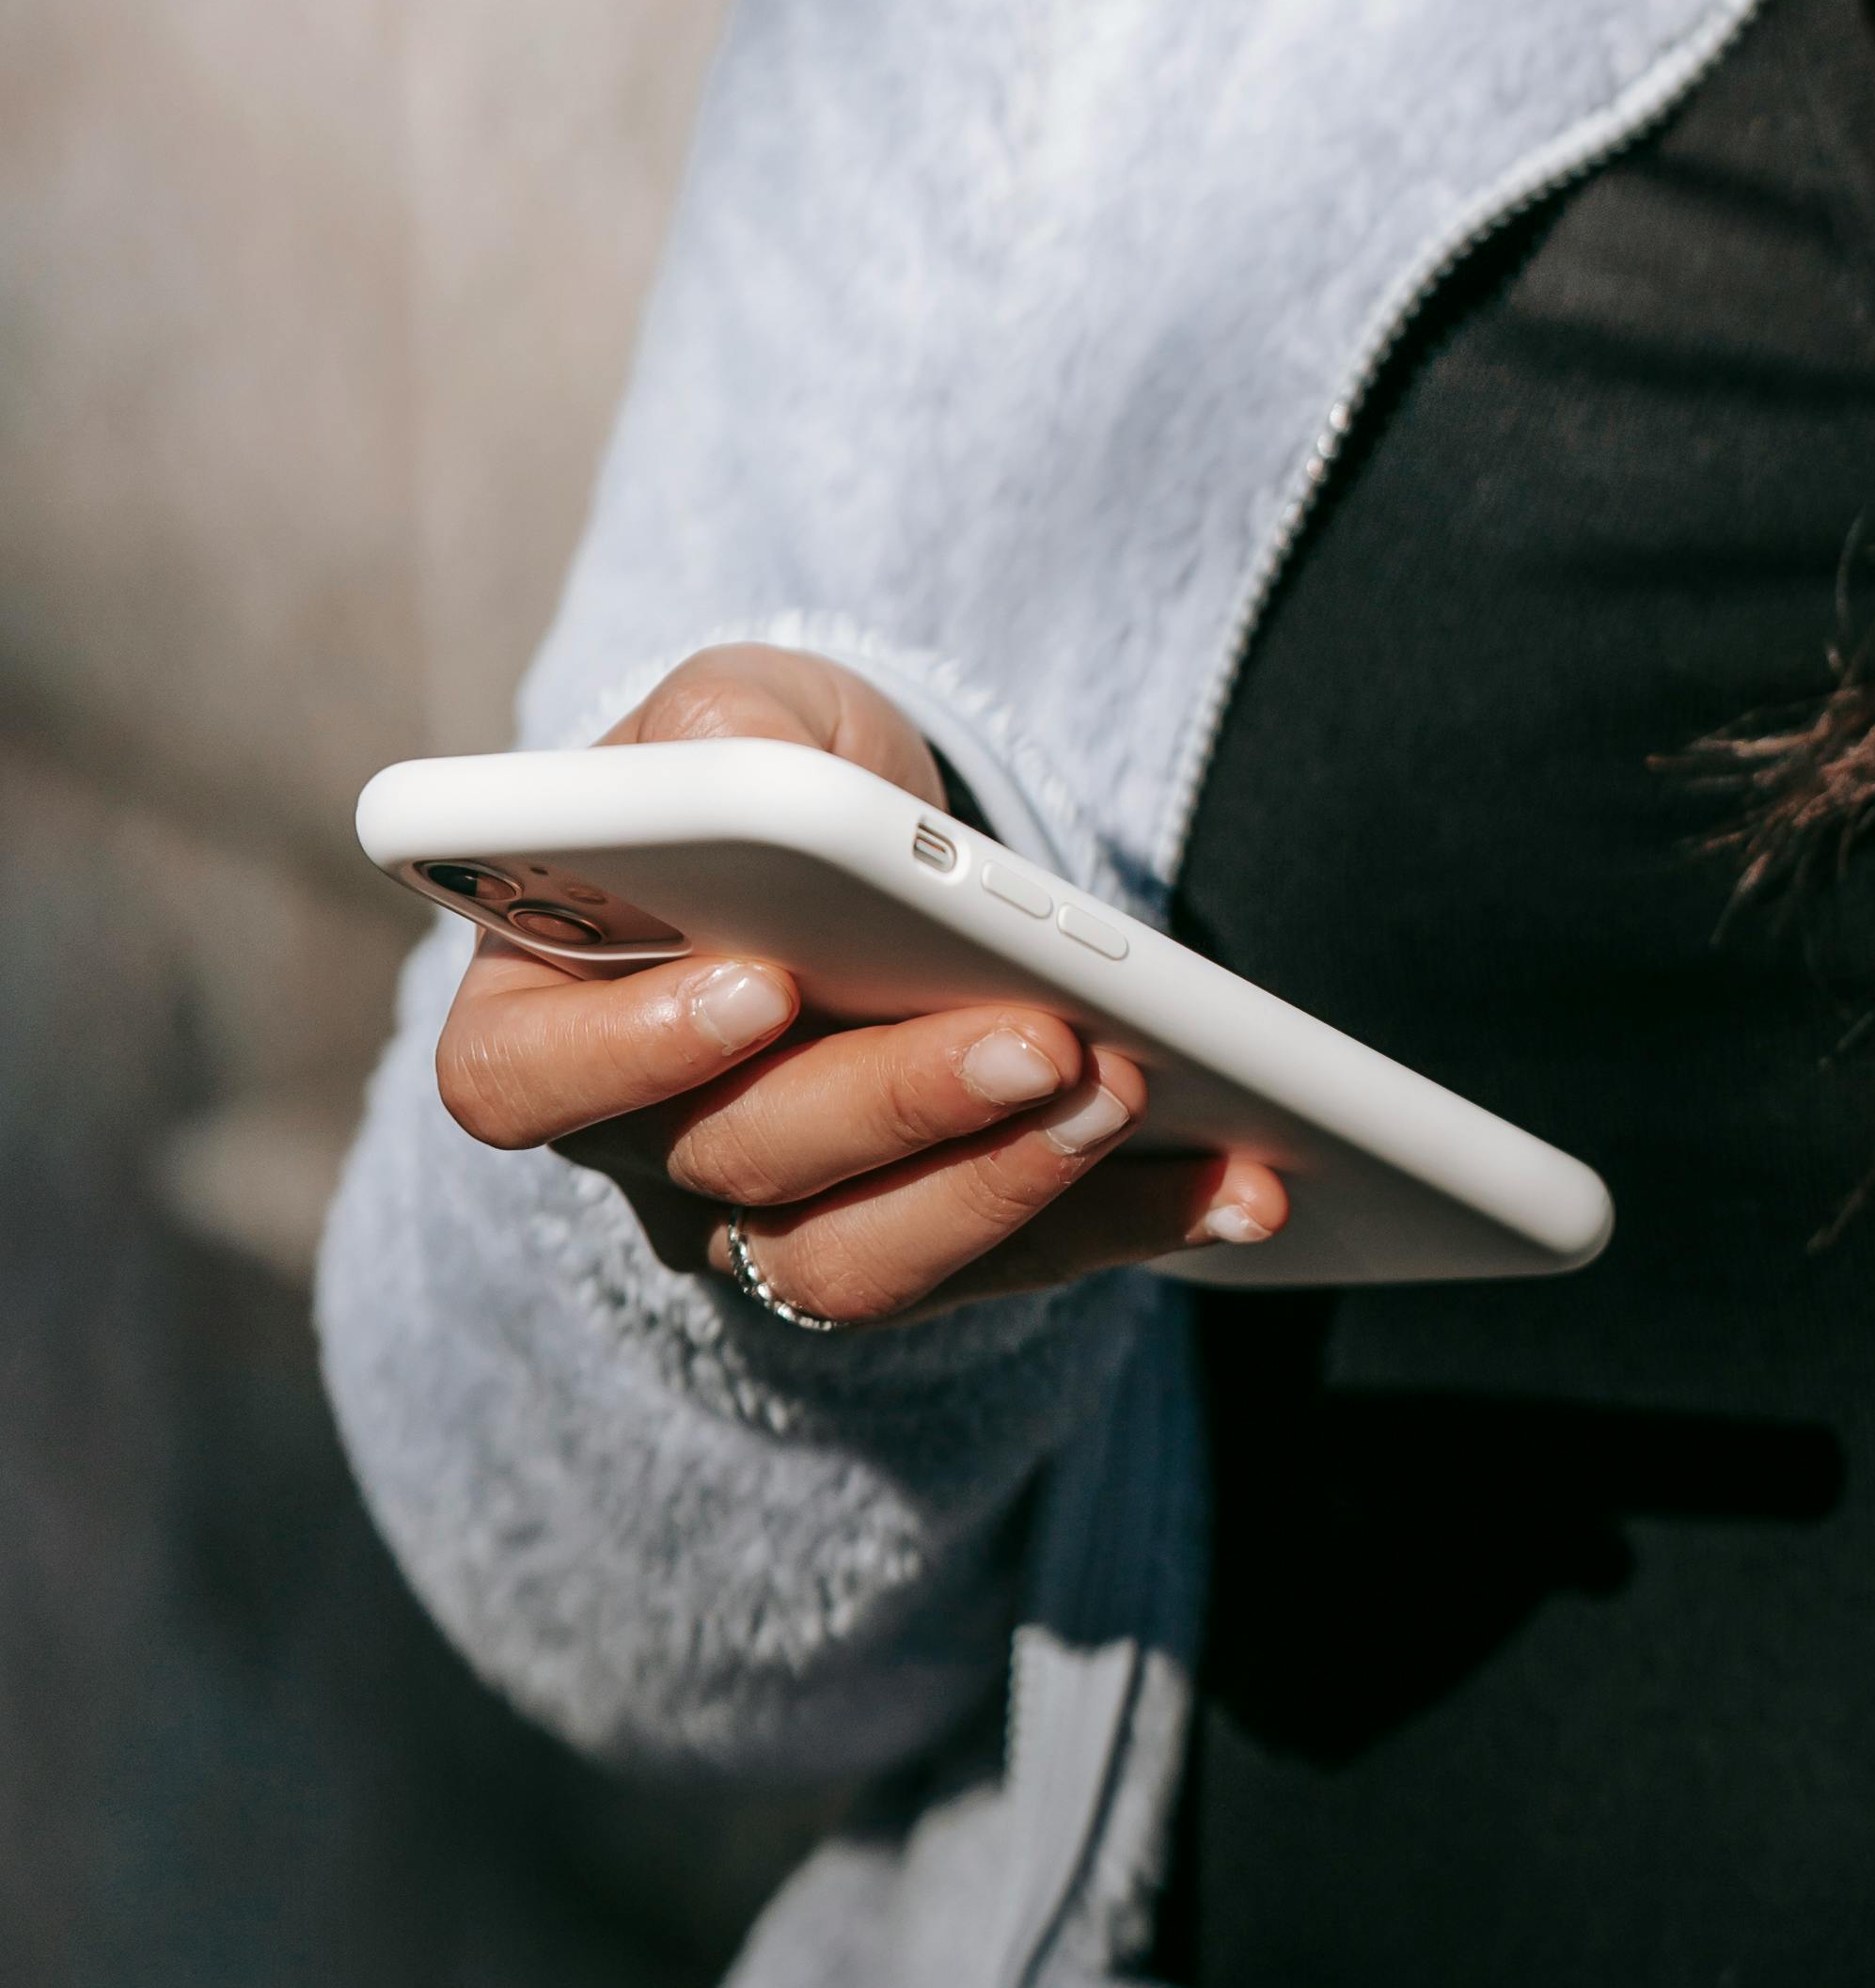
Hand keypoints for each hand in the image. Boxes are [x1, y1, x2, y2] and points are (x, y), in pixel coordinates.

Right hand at [431, 645, 1288, 1322]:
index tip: (762, 984)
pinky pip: (1010, 1272)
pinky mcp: (917, 1254)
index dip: (634, 1052)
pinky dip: (1131, 1223)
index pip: (523, 1079)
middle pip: (743, 1167)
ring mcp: (772, 1226)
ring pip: (864, 1265)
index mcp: (545, 1011)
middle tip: (1037, 1037)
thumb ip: (723, 730)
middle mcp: (642, 1149)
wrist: (868, 855)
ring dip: (1012, 1187)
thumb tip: (742, 760)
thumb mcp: (744, 714)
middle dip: (903, 1105)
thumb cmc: (771, 778)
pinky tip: (1239, 1182)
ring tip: (1130, 1092)